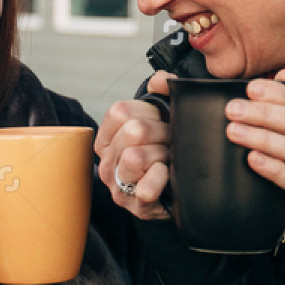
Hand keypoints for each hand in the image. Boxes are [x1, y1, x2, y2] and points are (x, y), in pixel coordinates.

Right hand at [94, 71, 173, 220]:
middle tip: (171, 142)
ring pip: (136, 157)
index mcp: (108, 136)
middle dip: (162, 134)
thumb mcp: (163, 118)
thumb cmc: (166, 150)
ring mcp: (117, 184)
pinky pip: (146, 188)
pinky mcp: (134, 205)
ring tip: (169, 159)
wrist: (177, 190)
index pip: (120, 111)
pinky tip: (167, 177)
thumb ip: (161, 92)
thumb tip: (160, 79)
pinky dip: (161, 179)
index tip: (160, 121)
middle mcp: (107, 160)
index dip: (149, 112)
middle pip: (133, 132)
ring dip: (162, 156)